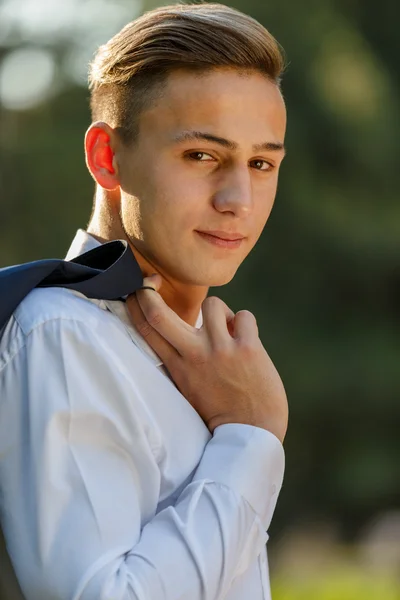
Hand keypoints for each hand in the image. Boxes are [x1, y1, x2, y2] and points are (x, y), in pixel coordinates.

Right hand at [127, 276, 287, 441]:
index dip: (136, 304)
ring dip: (220, 312)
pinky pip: (244, 315)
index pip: (146, 330)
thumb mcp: (188, 390)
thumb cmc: (220, 415)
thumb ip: (180, 364)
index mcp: (177, 367)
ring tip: (227, 331)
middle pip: (158, 313)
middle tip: (153, 282)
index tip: (138, 290)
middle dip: (149, 291)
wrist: (251, 435)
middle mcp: (194, 355)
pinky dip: (245, 323)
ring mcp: (221, 350)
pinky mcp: (248, 348)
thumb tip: (178, 335)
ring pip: (213, 304)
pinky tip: (247, 340)